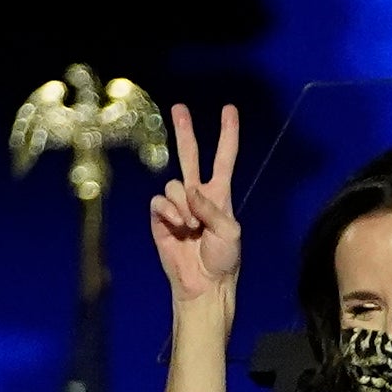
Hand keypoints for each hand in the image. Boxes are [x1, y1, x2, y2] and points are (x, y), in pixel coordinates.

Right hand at [150, 102, 245, 308]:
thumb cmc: (223, 260)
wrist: (203, 284)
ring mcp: (178, 205)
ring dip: (183, 206)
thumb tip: (190, 191)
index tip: (229, 110)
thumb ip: (213, 208)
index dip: (228, 134)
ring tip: (191, 227)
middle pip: (190, 155)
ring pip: (174, 186)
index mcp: (220, 194)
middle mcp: (198, 195)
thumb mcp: (230, 232)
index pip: (224, 158)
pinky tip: (177, 227)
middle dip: (185, 131)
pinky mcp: (161, 218)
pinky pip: (160, 202)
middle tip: (179, 107)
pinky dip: (169, 213)